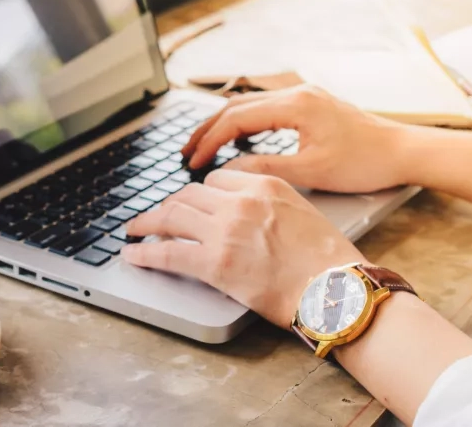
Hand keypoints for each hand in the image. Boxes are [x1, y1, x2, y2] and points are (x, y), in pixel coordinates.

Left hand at [122, 170, 364, 328]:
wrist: (338, 291)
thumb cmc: (329, 261)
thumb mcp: (302, 211)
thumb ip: (268, 204)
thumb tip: (244, 214)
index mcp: (265, 185)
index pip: (215, 181)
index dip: (197, 194)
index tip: (188, 203)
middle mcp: (241, 202)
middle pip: (187, 195)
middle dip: (167, 206)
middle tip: (155, 217)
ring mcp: (225, 231)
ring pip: (171, 216)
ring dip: (146, 223)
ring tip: (134, 230)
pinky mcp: (215, 263)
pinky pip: (168, 253)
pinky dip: (144, 253)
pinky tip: (133, 255)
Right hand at [182, 86, 408, 193]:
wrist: (404, 152)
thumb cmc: (365, 163)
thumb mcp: (311, 172)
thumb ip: (264, 169)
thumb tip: (226, 173)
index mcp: (294, 105)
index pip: (235, 119)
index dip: (209, 141)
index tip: (193, 161)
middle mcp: (295, 93)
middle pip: (236, 106)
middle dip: (207, 129)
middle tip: (186, 151)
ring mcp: (303, 95)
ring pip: (248, 104)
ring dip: (222, 124)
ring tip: (202, 144)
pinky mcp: (309, 104)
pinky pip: (264, 108)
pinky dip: (243, 122)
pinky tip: (235, 137)